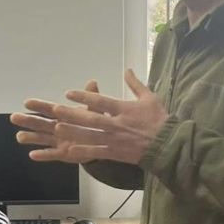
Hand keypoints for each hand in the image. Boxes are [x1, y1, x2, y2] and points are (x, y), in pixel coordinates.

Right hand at [12, 80, 107, 163]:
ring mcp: (59, 141)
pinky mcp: (63, 154)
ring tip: (19, 137)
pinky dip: (42, 155)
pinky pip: (52, 155)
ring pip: (42, 139)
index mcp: (63, 115)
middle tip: (14, 117)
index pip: (49, 109)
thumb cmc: (95, 124)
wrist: (103, 142)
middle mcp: (57, 128)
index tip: (27, 102)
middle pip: (40, 124)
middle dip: (27, 120)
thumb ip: (91, 99)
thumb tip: (92, 82)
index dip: (38, 106)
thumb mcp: (95, 111)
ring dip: (31, 137)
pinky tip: (32, 155)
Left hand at [15, 70, 167, 165]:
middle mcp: (116, 124)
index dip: (84, 96)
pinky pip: (97, 152)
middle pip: (91, 118)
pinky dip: (84, 151)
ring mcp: (115, 140)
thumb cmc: (159, 120)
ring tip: (57, 127)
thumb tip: (127, 70)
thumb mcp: (149, 98)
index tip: (69, 93)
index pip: (100, 101)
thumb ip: (135, 84)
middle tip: (55, 109)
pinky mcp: (116, 153)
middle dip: (72, 114)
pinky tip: (70, 150)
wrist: (168, 145)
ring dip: (73, 131)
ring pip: (90, 135)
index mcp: (123, 109)